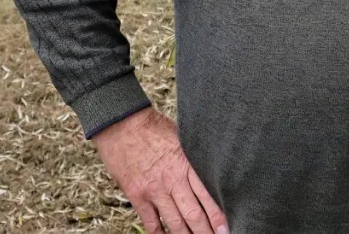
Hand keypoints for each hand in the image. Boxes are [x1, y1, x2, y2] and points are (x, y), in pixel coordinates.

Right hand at [92, 106, 228, 233]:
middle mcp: (172, 180)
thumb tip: (213, 170)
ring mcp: (154, 190)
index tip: (226, 228)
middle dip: (207, 231)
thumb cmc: (153, 128)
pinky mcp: (137, 196)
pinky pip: (151, 222)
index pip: (207, 195)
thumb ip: (195, 157)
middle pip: (194, 214)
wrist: (121, 124)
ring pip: (175, 222)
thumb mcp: (182, 137)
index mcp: (186, 164)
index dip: (218, 215)